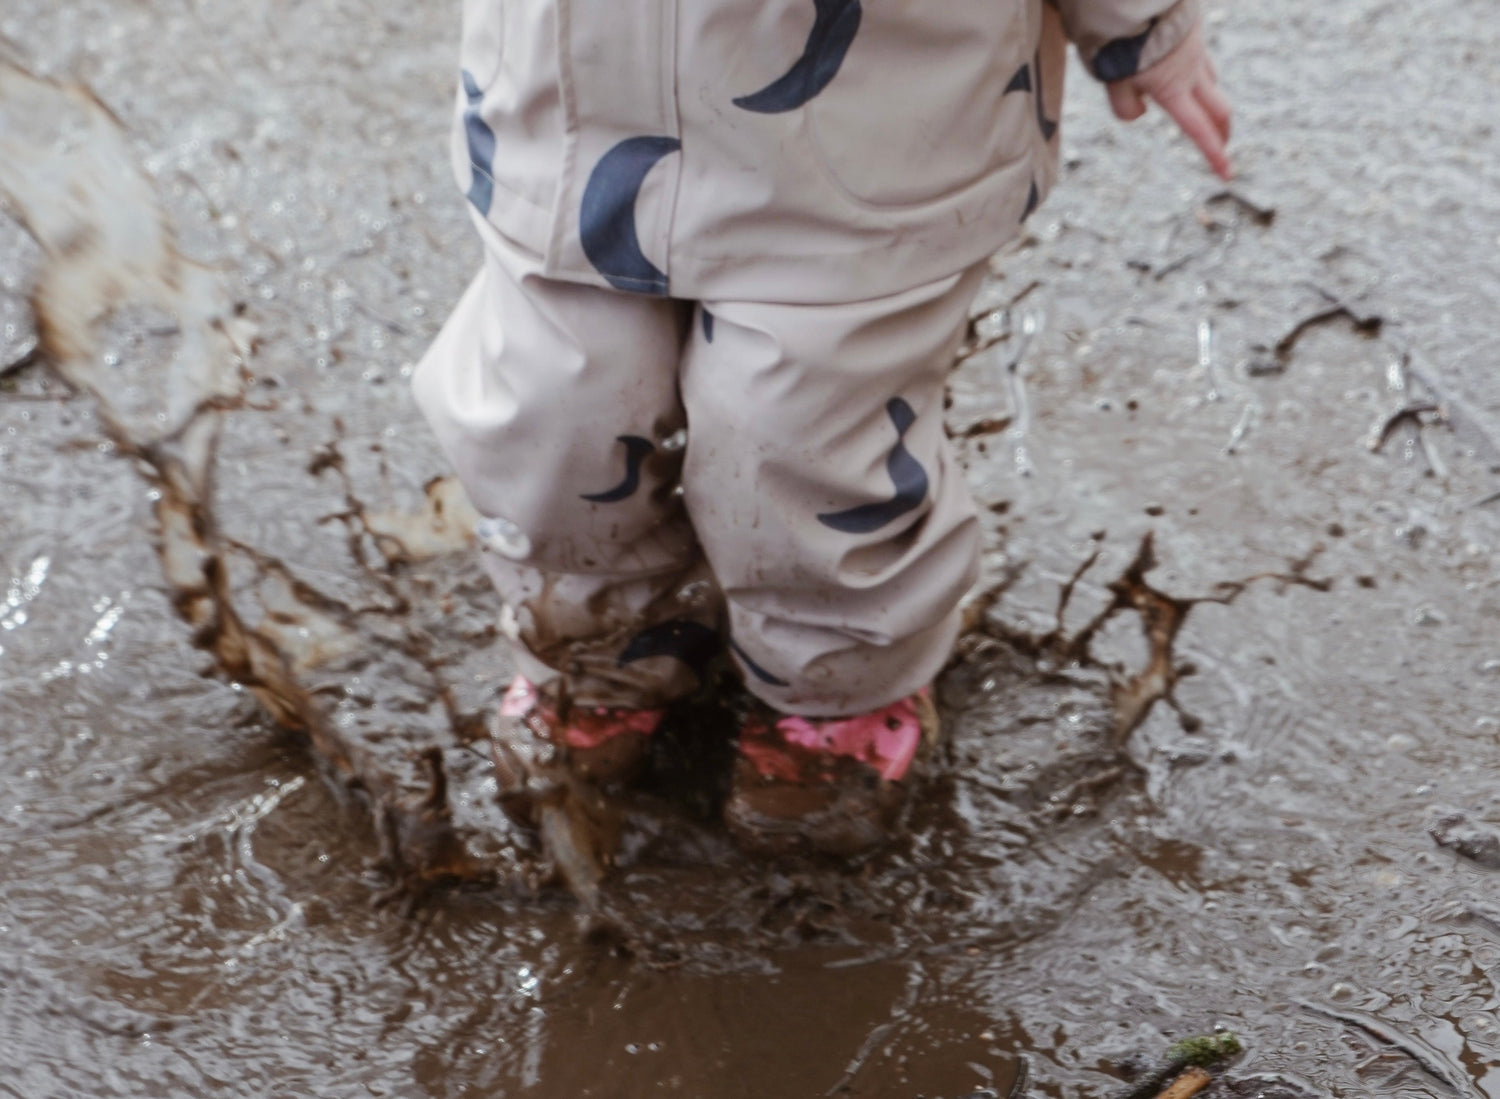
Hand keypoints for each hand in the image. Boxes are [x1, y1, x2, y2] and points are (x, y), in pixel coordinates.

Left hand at [1106, 21, 1232, 179]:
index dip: (1214, 154)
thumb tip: (1142, 111)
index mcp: (1174, 90)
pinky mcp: (1192, 31)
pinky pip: (1199, 57)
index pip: (1199, 130)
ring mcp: (1196, 49)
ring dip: (1209, 99)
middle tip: (1222, 145)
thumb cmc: (1121, 41)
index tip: (1228, 174)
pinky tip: (1184, 68)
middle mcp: (1192, 71)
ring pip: (1210, 81)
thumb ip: (1125, 107)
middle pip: (1218, 108)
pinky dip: (1196, 72)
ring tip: (1199, 109)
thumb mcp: (1113, 83)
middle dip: (1222, 130)